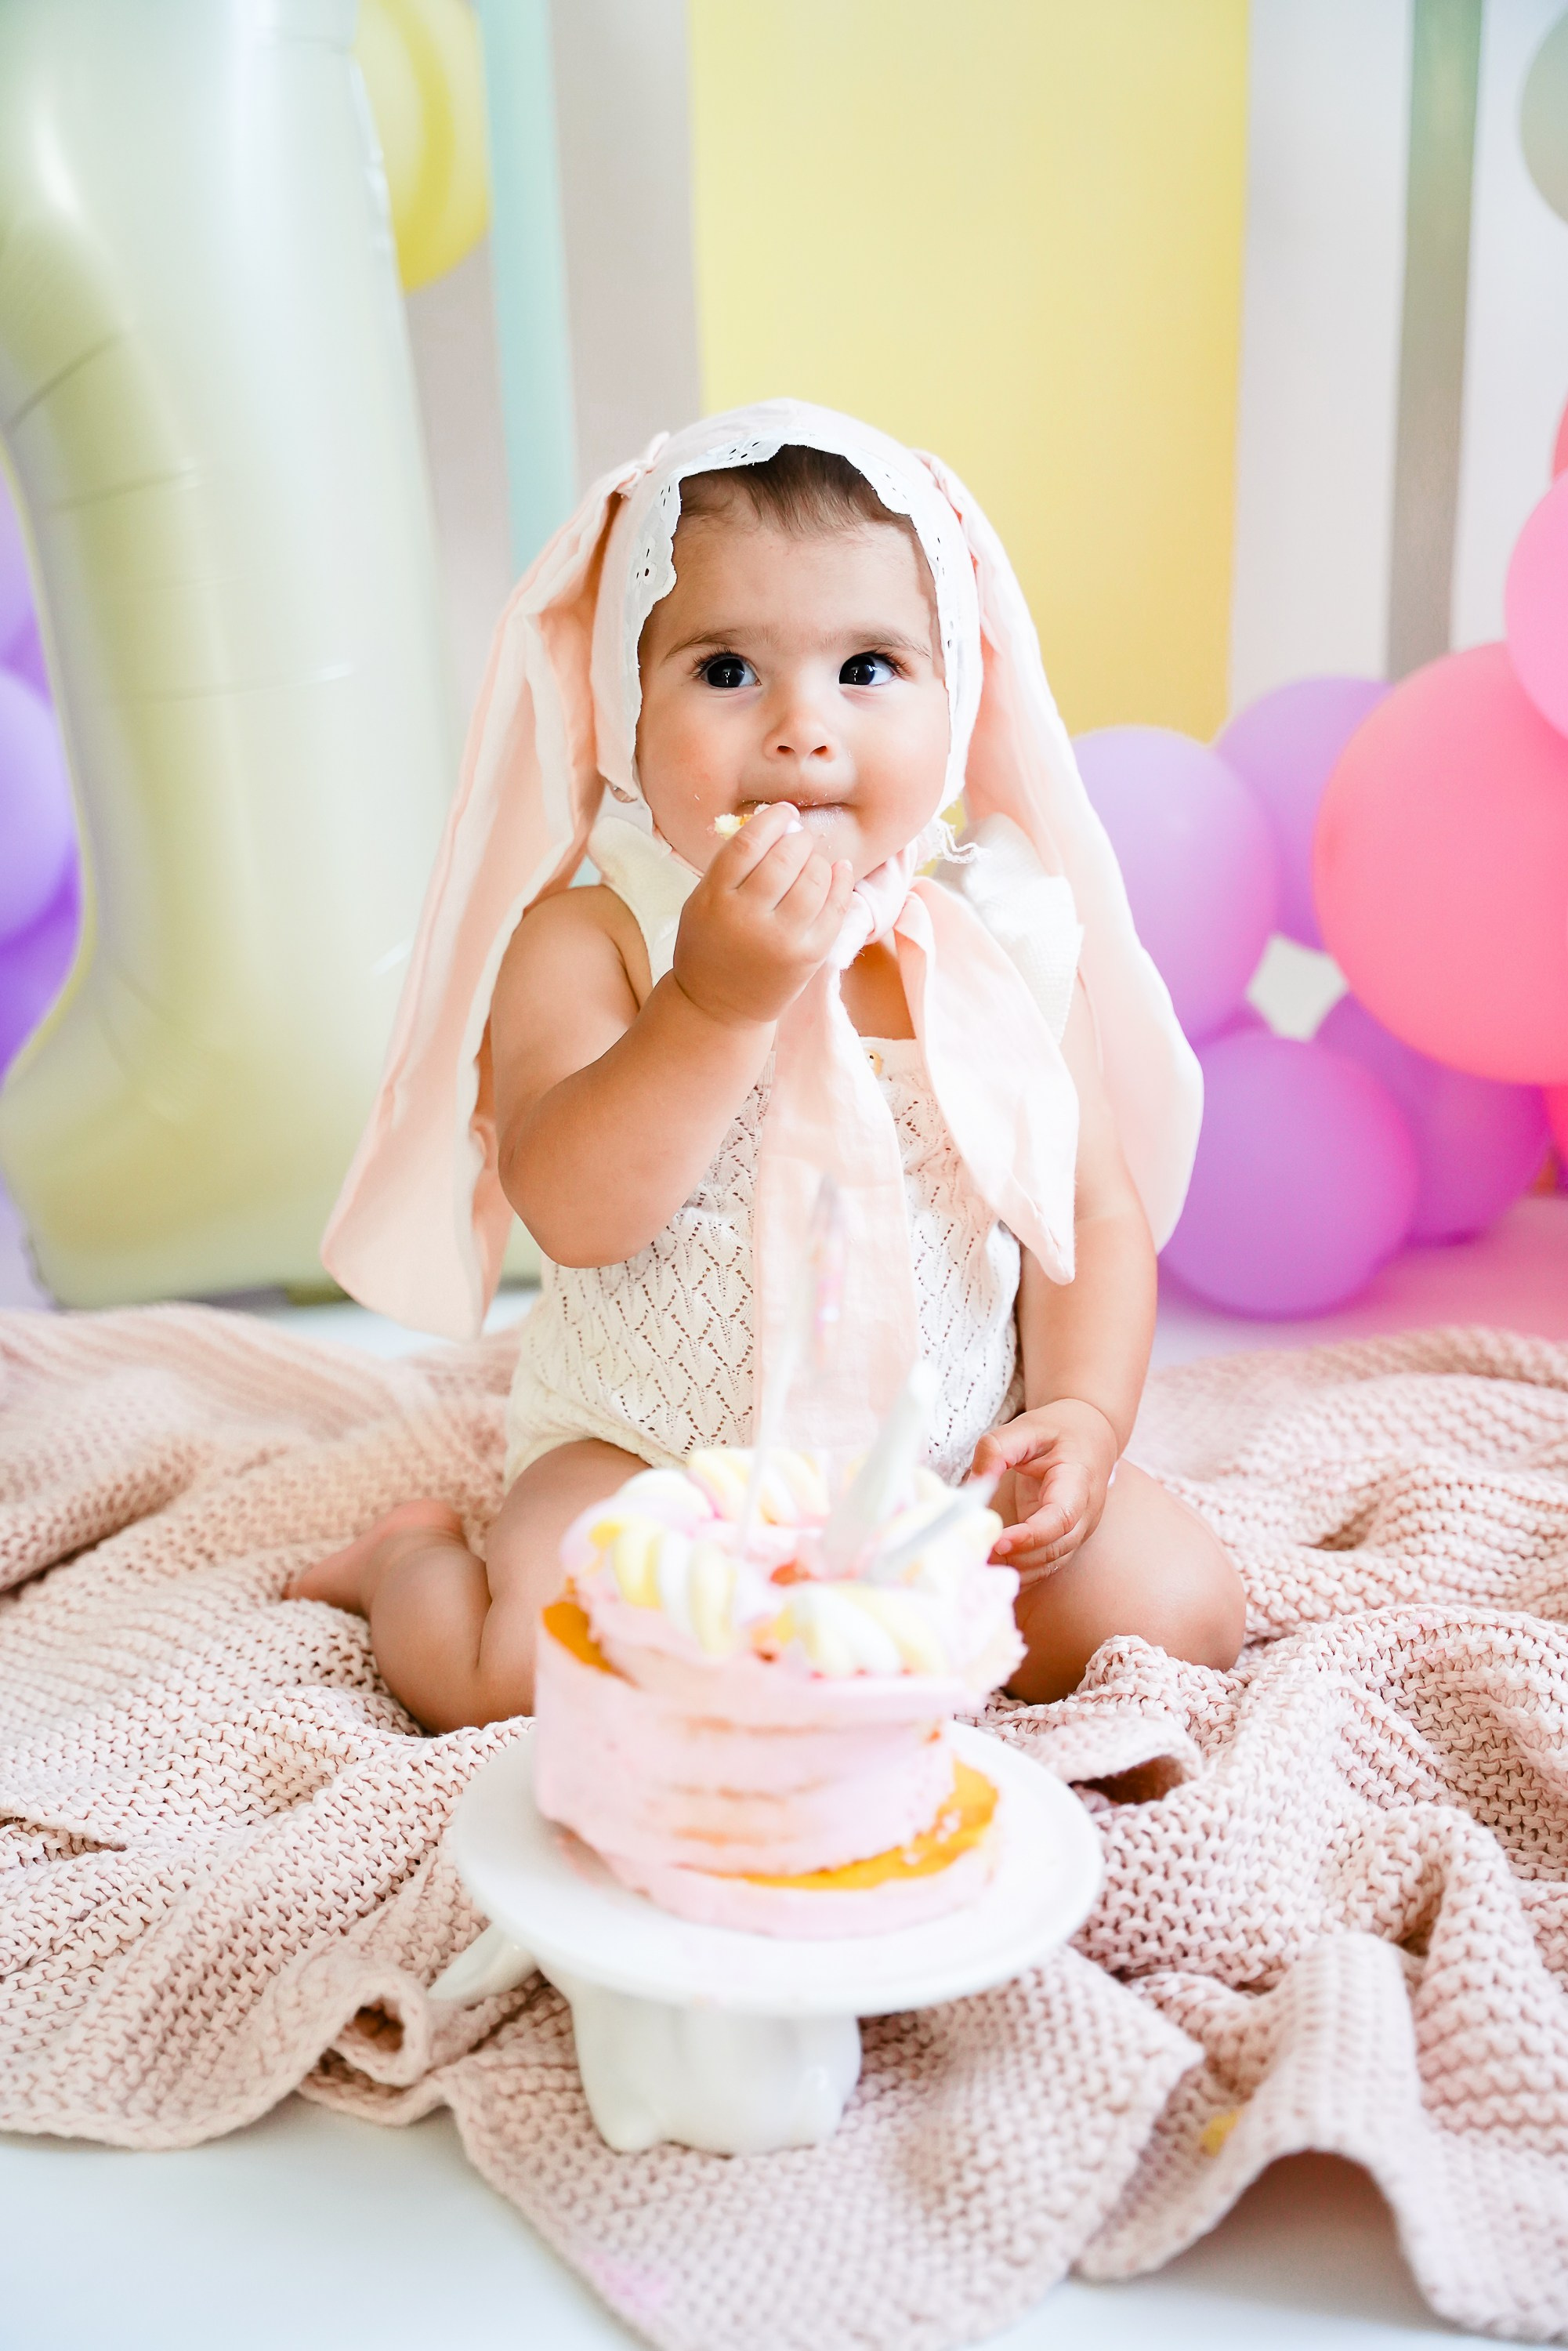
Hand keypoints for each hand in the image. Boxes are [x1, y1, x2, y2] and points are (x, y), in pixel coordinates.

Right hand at [672, 802, 853, 1030]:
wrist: (718, 1007)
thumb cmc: (710, 945)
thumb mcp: (702, 902)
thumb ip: (731, 866)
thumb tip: (779, 823)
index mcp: (715, 900)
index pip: (749, 844)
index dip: (772, 821)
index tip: (784, 812)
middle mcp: (748, 919)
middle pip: (786, 859)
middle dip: (799, 840)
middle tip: (800, 838)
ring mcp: (782, 940)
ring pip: (815, 880)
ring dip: (818, 861)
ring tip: (812, 862)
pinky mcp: (809, 956)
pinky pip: (835, 908)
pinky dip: (841, 882)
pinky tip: (839, 870)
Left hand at [971, 1399, 1119, 1584]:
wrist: (1090, 1436)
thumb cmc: (1057, 1431)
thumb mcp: (1026, 1427)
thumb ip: (997, 1449)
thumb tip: (975, 1482)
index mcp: (1077, 1481)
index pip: (1060, 1517)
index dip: (1031, 1535)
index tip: (999, 1541)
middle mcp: (1085, 1513)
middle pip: (1055, 1548)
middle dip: (1016, 1558)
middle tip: (976, 1557)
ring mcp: (1078, 1531)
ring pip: (1050, 1563)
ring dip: (1015, 1570)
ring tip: (978, 1567)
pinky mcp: (1065, 1540)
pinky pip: (1046, 1566)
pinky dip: (1020, 1574)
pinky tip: (993, 1573)